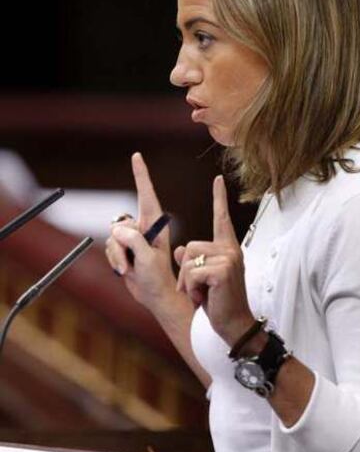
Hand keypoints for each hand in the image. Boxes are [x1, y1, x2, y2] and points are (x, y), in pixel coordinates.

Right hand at [105, 153, 175, 312]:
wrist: (154, 295)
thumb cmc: (158, 277)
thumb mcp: (147, 257)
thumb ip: (133, 240)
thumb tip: (116, 231)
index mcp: (155, 223)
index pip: (146, 194)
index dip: (141, 175)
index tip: (137, 156)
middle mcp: (143, 227)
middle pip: (120, 223)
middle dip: (121, 244)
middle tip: (132, 260)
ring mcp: (132, 238)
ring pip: (112, 237)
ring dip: (117, 255)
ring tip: (130, 268)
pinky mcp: (123, 248)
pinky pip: (108, 247)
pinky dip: (114, 259)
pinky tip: (125, 270)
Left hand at [175, 175, 253, 345]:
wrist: (234, 325)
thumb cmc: (219, 303)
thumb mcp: (202, 279)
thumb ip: (191, 261)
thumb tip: (179, 250)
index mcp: (228, 249)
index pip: (222, 218)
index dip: (219, 198)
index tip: (218, 179)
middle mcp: (230, 250)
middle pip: (190, 247)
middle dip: (186, 272)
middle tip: (201, 290)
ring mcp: (228, 259)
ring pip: (188, 261)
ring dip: (188, 284)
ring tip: (204, 295)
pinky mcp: (222, 271)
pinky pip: (191, 274)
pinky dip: (191, 290)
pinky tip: (205, 299)